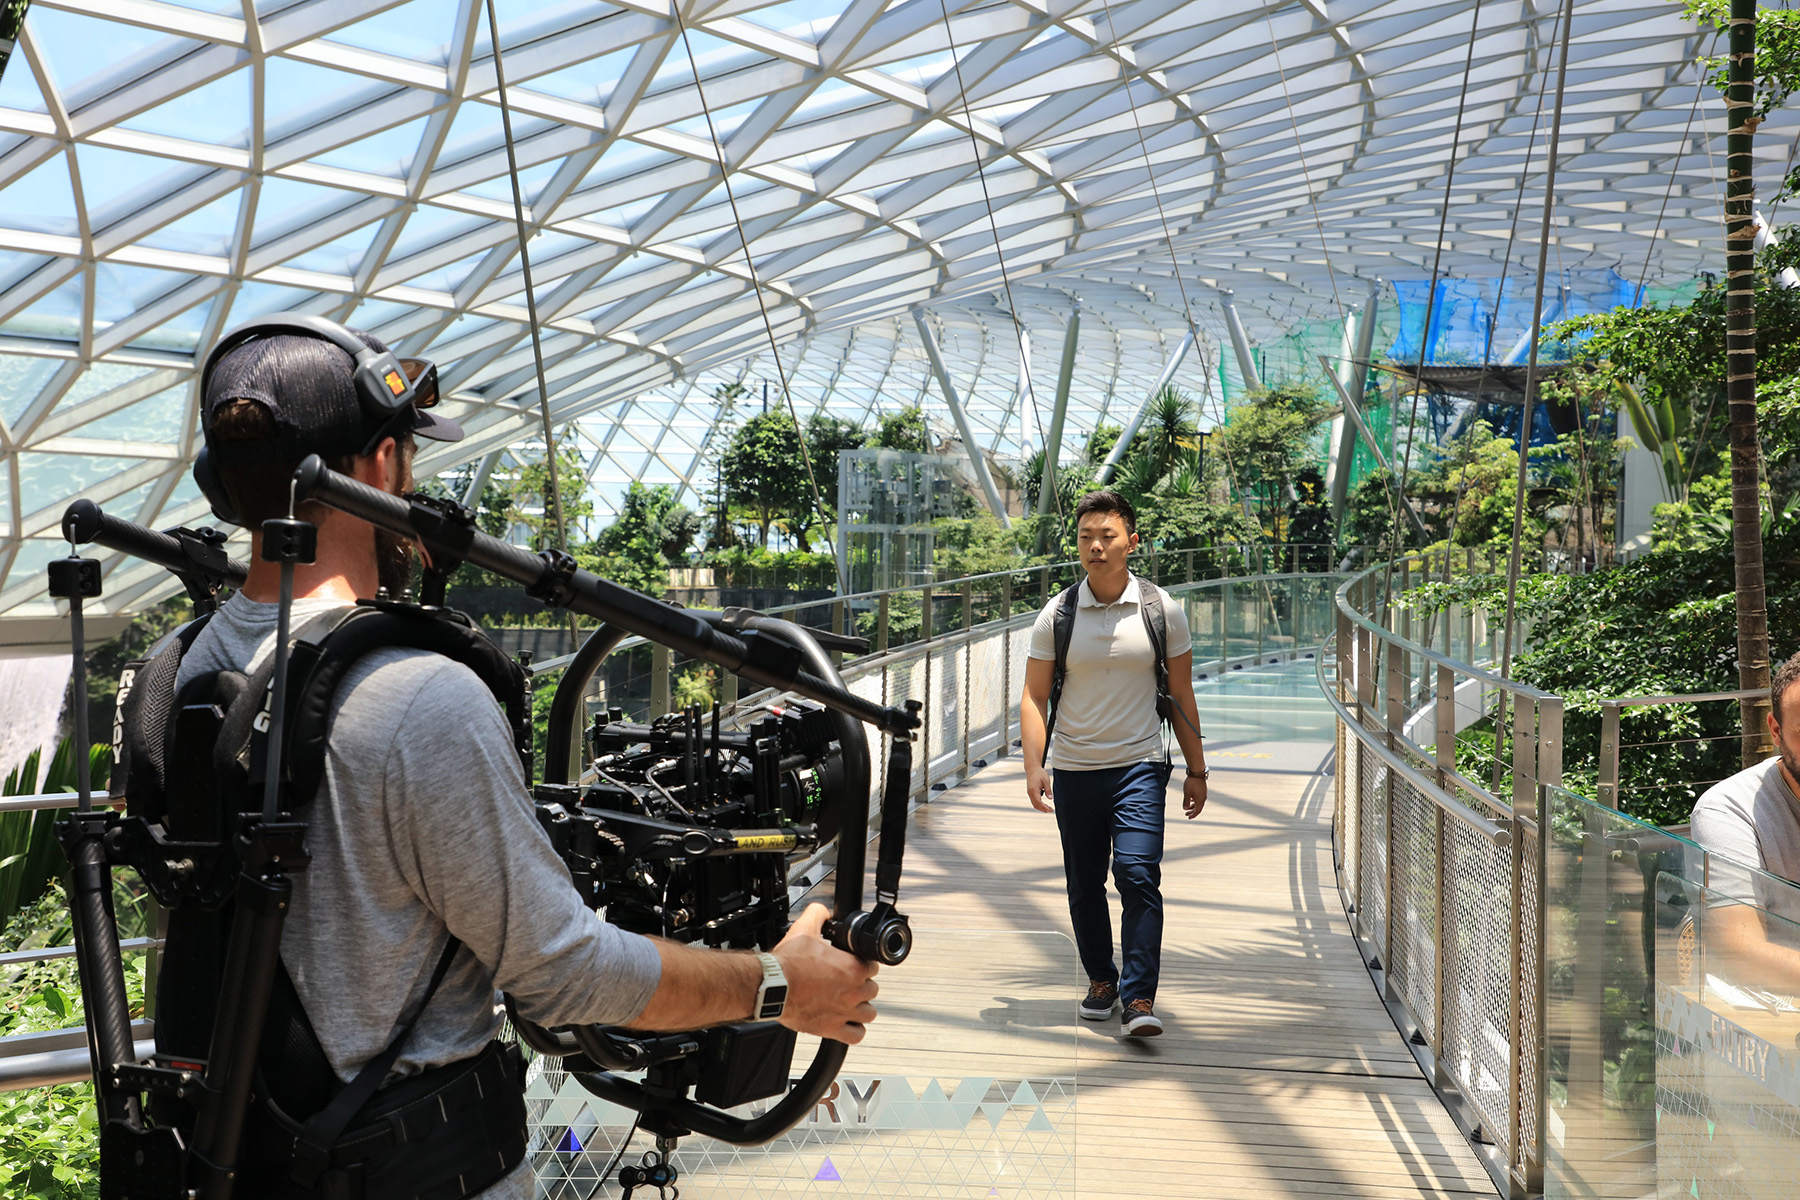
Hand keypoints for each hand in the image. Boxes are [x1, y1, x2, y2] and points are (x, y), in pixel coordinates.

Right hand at [771, 903, 878, 1043]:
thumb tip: (822, 910)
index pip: (873, 966)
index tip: (853, 965)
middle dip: (862, 985)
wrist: (770, 988)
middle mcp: (853, 992)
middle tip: (848, 982)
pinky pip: (856, 1035)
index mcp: (851, 968)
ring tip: (849, 1002)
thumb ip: (818, 915)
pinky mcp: (832, 1029)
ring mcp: (844, 1012)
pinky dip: (854, 1030)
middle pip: (872, 989)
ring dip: (861, 1007)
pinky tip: (846, 1022)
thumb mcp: (804, 930)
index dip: (863, 964)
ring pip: (869, 1013)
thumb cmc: (786, 964)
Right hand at [1025, 765, 1053, 812]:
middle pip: (1036, 805)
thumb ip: (1048, 790)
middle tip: (1051, 810)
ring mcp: (1029, 793)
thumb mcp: (1046, 780)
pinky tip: (1044, 804)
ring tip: (1048, 809)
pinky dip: (1039, 804)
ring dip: (1041, 807)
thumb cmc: (1039, 773)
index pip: (1039, 803)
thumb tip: (1051, 798)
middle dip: (1043, 809)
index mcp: (1034, 790)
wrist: (1032, 768)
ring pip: (1034, 804)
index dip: (1045, 808)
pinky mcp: (1030, 792)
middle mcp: (1030, 793)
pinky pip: (1034, 801)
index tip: (1051, 810)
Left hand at [1181, 773, 1206, 819]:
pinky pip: (1199, 798)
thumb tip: (1185, 808)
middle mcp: (1203, 798)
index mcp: (1200, 800)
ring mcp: (1203, 793)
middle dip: (1192, 811)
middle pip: (1198, 807)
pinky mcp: (1202, 790)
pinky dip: (1194, 801)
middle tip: (1186, 814)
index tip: (1188, 817)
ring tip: (1187, 807)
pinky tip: (1191, 799)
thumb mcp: (1187, 793)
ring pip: (1198, 802)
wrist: (1197, 772)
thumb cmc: (1191, 783)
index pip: (1198, 811)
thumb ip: (1186, 802)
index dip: (1193, 815)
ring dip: (1193, 806)